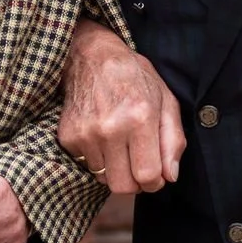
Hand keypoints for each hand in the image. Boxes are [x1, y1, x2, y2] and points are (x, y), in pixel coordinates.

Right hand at [59, 19, 184, 193]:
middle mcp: (111, 128)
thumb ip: (173, 140)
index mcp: (140, 118)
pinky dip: (97, 158)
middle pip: (123, 186)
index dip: (155, 182)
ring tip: (119, 144)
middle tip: (138, 165)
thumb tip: (170, 177)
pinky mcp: (68, 136)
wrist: (92, 56)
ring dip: (115, 169)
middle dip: (135, 183)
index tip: (155, 174)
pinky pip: (87, 166)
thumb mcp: (166, 100)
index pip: (148, 176)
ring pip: (104, 179)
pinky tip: (102, 136)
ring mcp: (86, 133)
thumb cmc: (134, 77)